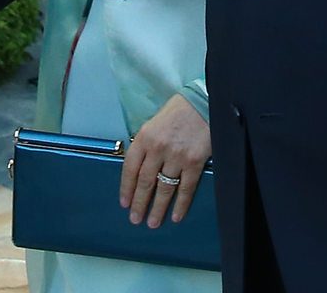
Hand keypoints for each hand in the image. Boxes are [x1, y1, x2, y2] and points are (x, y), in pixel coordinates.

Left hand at [121, 93, 210, 227]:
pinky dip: (180, 204)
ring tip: (152, 223)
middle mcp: (157, 149)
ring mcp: (176, 157)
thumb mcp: (153, 124)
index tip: (124, 203)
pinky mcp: (194, 163)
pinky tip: (176, 216)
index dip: (126, 188)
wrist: (201, 104)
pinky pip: (186, 188)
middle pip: (145, 182)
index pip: (130, 168)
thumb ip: (145, 146)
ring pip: (164, 188)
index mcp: (144, 138)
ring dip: (158, 208)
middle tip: (135, 219)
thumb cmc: (176, 113)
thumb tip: (139, 169)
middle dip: (139, 203)